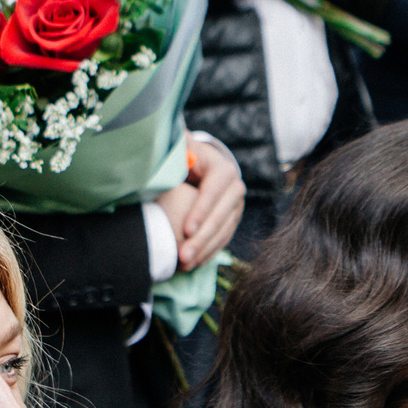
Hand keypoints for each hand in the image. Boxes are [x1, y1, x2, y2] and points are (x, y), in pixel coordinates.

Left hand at [151, 136, 243, 273]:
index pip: (213, 192)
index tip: (186, 230)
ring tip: (185, 265)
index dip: (201, 211)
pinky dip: (209, 253)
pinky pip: (224, 239)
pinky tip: (194, 264)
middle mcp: (235, 188)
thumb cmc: (184, 156)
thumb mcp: (182, 148)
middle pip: (221, 216)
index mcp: (222, 169)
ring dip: (205, 250)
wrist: (202, 165)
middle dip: (202, 238)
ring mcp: (236, 206)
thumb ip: (176, 146)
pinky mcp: (233, 220)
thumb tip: (171, 143)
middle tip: (183, 256)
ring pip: (224, 231)